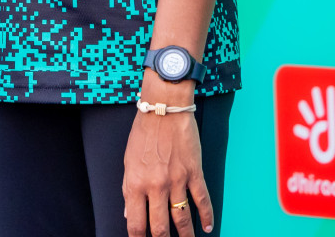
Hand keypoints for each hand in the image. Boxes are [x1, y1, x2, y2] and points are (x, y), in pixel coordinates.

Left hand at [122, 102, 212, 236]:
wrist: (163, 109)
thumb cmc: (143, 133)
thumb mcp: (128, 161)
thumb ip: (128, 189)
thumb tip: (128, 212)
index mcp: (136, 184)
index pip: (136, 223)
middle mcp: (156, 186)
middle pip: (160, 226)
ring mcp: (177, 181)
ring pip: (183, 219)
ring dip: (185, 235)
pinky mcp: (194, 173)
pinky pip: (202, 200)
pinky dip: (206, 216)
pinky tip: (207, 227)